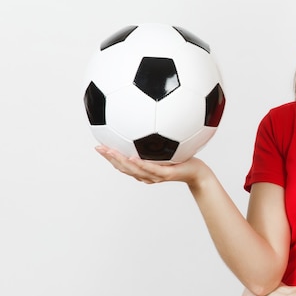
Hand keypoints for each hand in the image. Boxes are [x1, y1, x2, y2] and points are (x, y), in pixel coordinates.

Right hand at [95, 145, 210, 185]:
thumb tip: (148, 119)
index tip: (98, 145)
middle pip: (124, 168)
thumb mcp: (167, 146)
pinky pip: (151, 168)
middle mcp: (146, 175)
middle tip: (98, 147)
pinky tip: (132, 157)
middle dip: (110, 158)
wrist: (197, 171)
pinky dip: (141, 164)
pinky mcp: (166, 174)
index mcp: (143, 169)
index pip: (122, 164)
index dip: (109, 157)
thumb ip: (156, 137)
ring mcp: (155, 176)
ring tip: (109, 151)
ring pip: (133, 169)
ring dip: (120, 160)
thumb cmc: (182, 159)